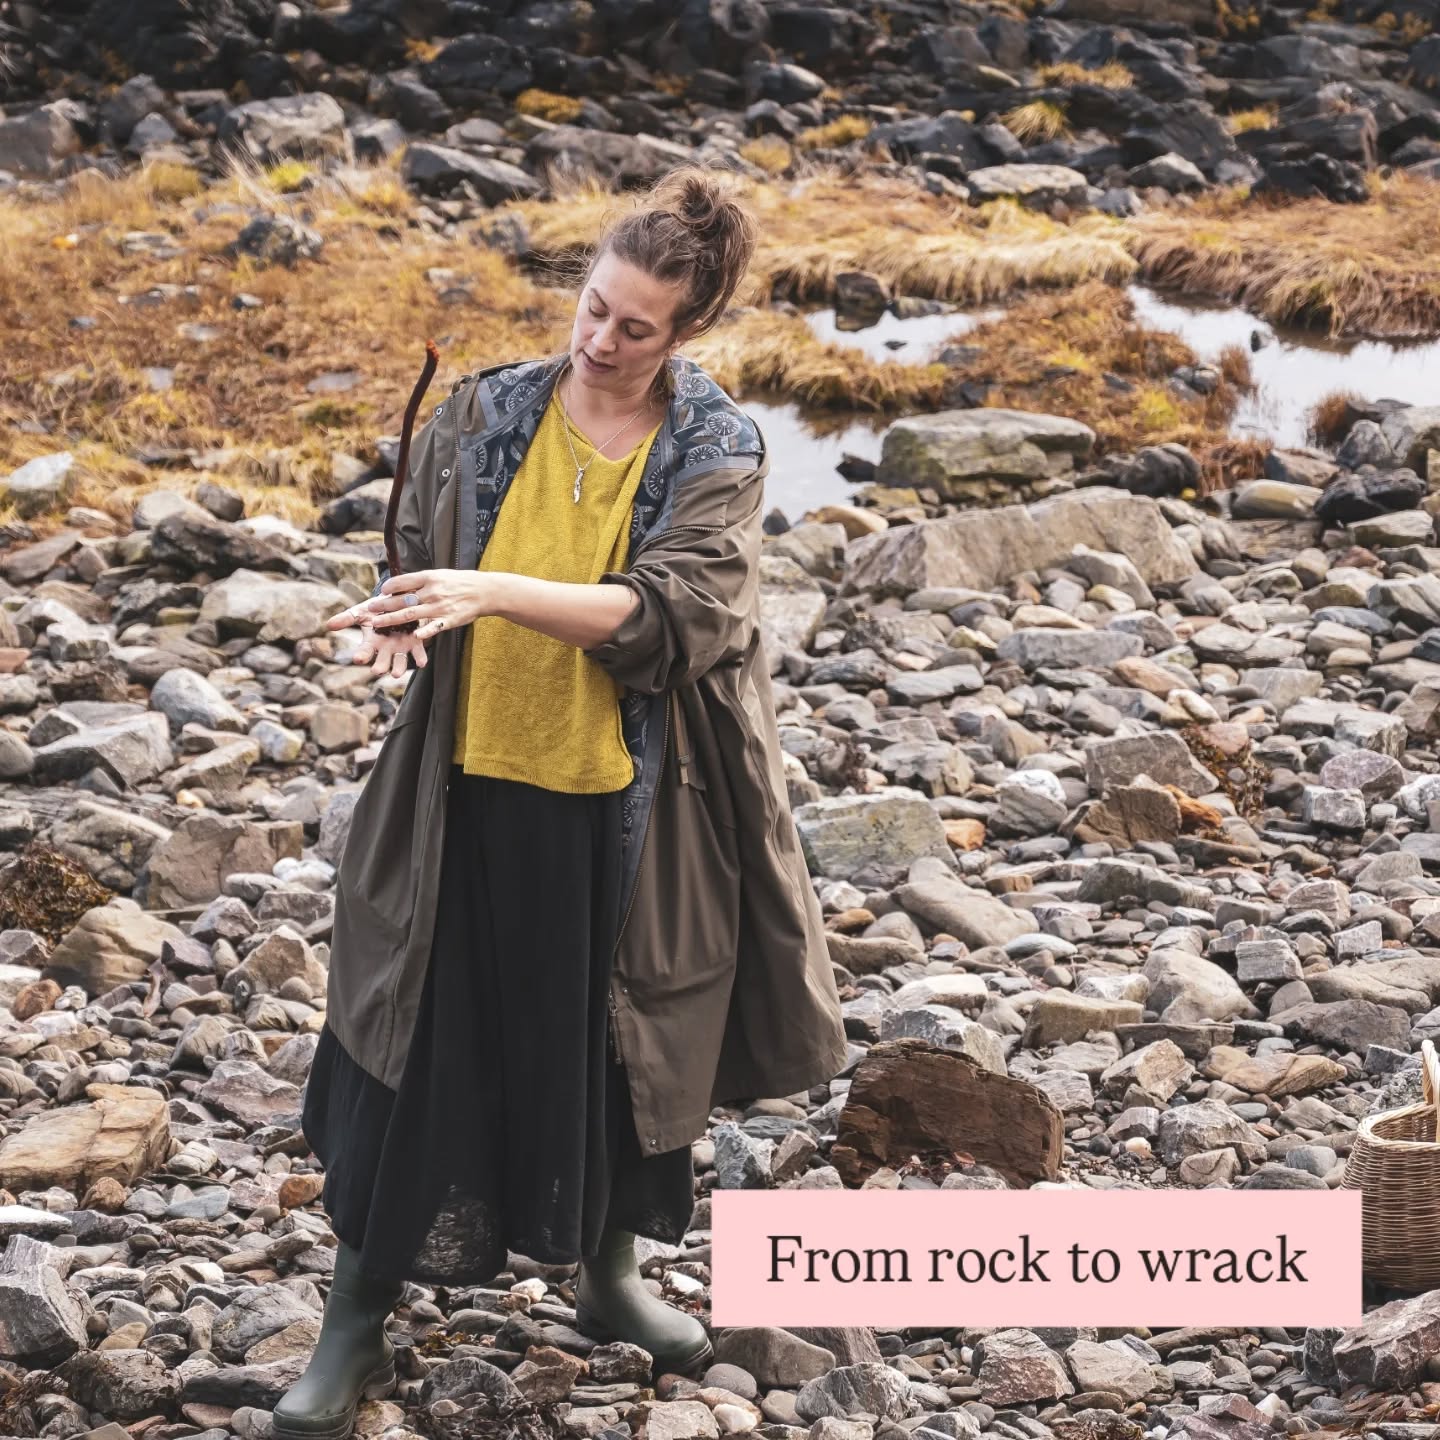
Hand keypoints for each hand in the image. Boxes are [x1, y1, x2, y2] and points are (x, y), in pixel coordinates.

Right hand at [324, 600, 429, 677]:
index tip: (358, 658)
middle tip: (377, 670)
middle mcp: (386, 649)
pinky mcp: (415, 642)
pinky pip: (418, 652)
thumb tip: (328, 625)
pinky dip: (420, 657)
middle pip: (382, 661)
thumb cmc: (377, 608)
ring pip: (400, 662)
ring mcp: (400, 647)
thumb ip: (346, 619)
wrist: (397, 600)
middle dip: (380, 666)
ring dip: (399, 668)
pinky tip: (422, 663)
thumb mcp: (360, 612)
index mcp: (372, 642)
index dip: (362, 655)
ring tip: (397, 674)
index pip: (365, 652)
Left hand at [329, 569, 503, 643]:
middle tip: (369, 609)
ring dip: (392, 619)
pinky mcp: (448, 620)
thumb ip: (421, 581)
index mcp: (429, 578)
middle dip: (383, 605)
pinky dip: (425, 632)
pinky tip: (414, 636)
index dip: (390, 587)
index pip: (403, 581)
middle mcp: (432, 592)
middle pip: (402, 599)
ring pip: (411, 614)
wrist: (484, 591)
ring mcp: (439, 607)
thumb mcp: (440, 575)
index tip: (380, 591)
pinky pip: (434, 627)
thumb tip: (400, 586)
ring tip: (377, 624)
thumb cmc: (459, 582)